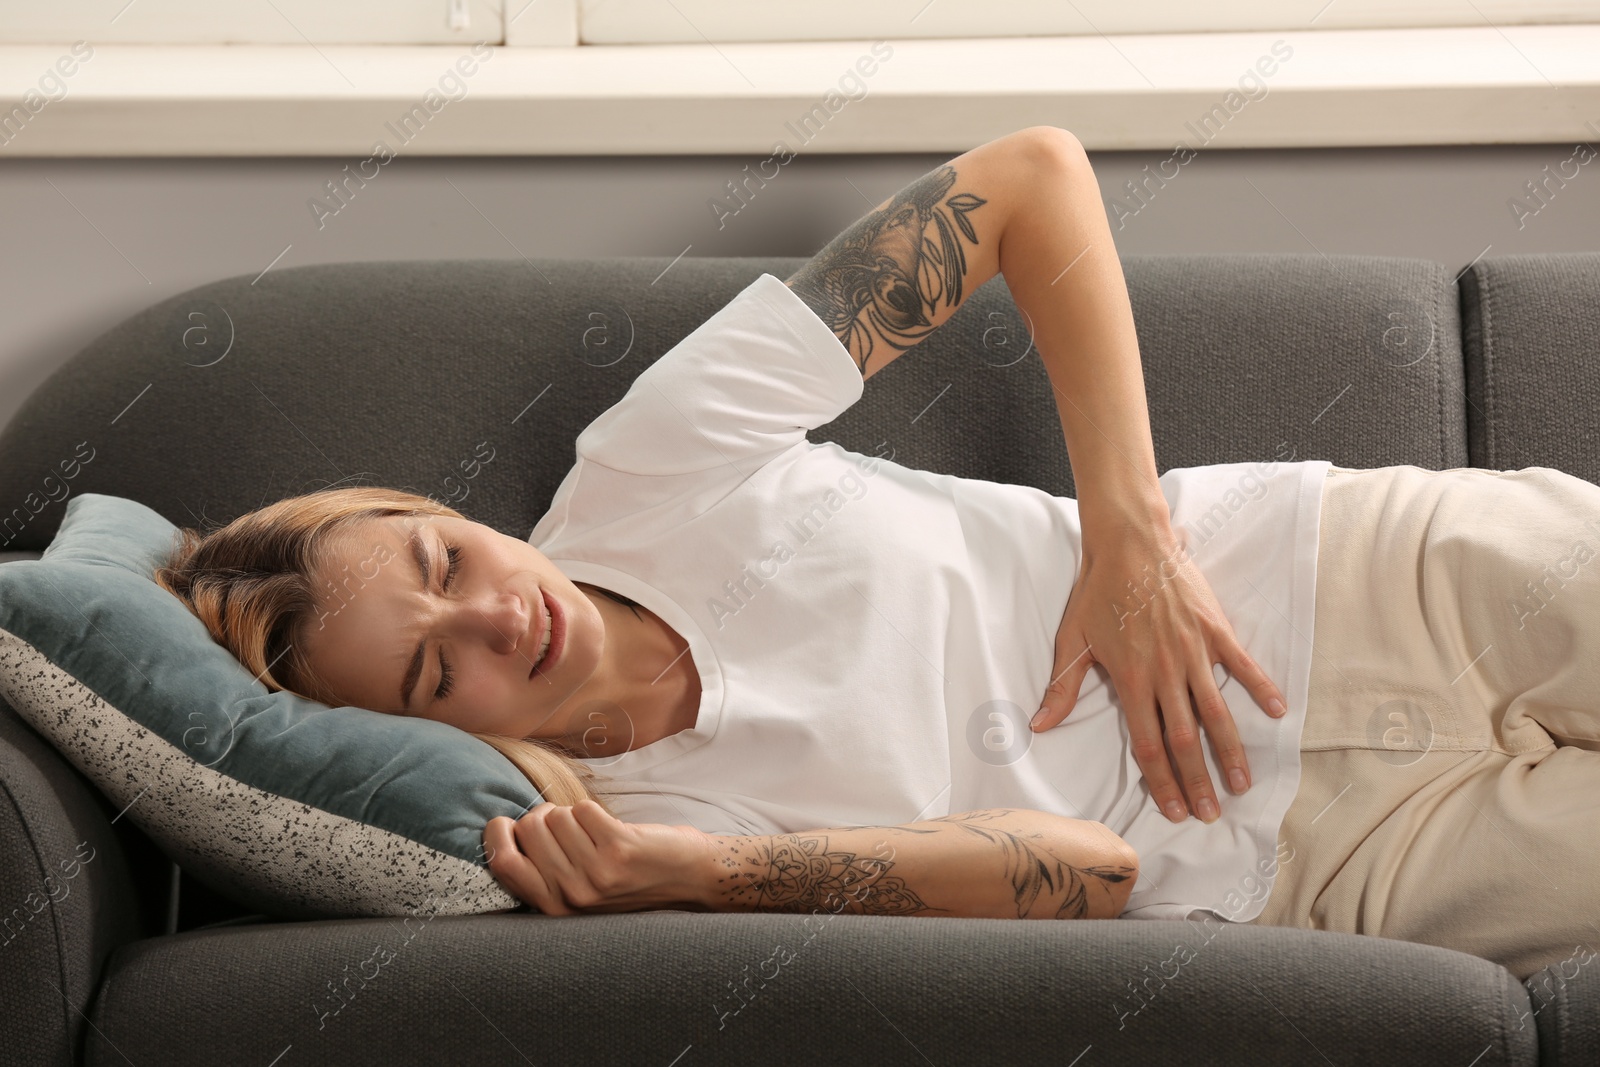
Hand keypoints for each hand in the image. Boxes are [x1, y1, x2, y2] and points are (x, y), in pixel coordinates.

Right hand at [484, 799, 710, 913]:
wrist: (689, 879)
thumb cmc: (631, 880)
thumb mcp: (580, 891)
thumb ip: (546, 872)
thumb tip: (509, 830)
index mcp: (554, 907)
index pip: (503, 864)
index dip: (497, 835)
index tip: (506, 823)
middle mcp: (571, 895)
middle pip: (528, 830)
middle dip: (543, 816)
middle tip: (566, 825)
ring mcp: (595, 873)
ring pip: (556, 816)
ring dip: (572, 814)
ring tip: (594, 832)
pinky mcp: (618, 849)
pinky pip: (583, 808)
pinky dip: (594, 809)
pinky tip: (612, 828)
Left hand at [1029, 522, 1286, 824]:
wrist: (1128, 542)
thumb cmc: (1096, 591)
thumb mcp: (1072, 641)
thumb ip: (1061, 688)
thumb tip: (1039, 725)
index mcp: (1131, 679)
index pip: (1148, 744)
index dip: (1161, 781)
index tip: (1172, 810)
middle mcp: (1165, 672)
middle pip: (1185, 739)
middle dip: (1198, 781)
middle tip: (1211, 814)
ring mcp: (1194, 651)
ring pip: (1217, 712)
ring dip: (1230, 752)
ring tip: (1241, 784)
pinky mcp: (1215, 629)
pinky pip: (1243, 665)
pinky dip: (1262, 689)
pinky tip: (1278, 713)